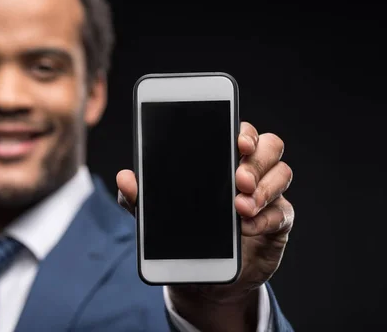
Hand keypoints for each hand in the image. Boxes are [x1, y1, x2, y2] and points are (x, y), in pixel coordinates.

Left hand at [116, 121, 293, 329]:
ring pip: (282, 173)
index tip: (238, 141)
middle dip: (256, 160)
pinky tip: (248, 227)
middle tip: (238, 179)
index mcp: (222, 158)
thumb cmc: (182, 231)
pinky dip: (266, 218)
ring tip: (241, 206)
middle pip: (270, 146)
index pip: (241, 132)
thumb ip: (139, 196)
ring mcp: (267, 194)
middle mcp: (249, 170)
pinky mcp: (277, 221)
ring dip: (265, 187)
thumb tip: (125, 178)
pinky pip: (283, 212)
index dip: (244, 132)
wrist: (201, 275)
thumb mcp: (155, 214)